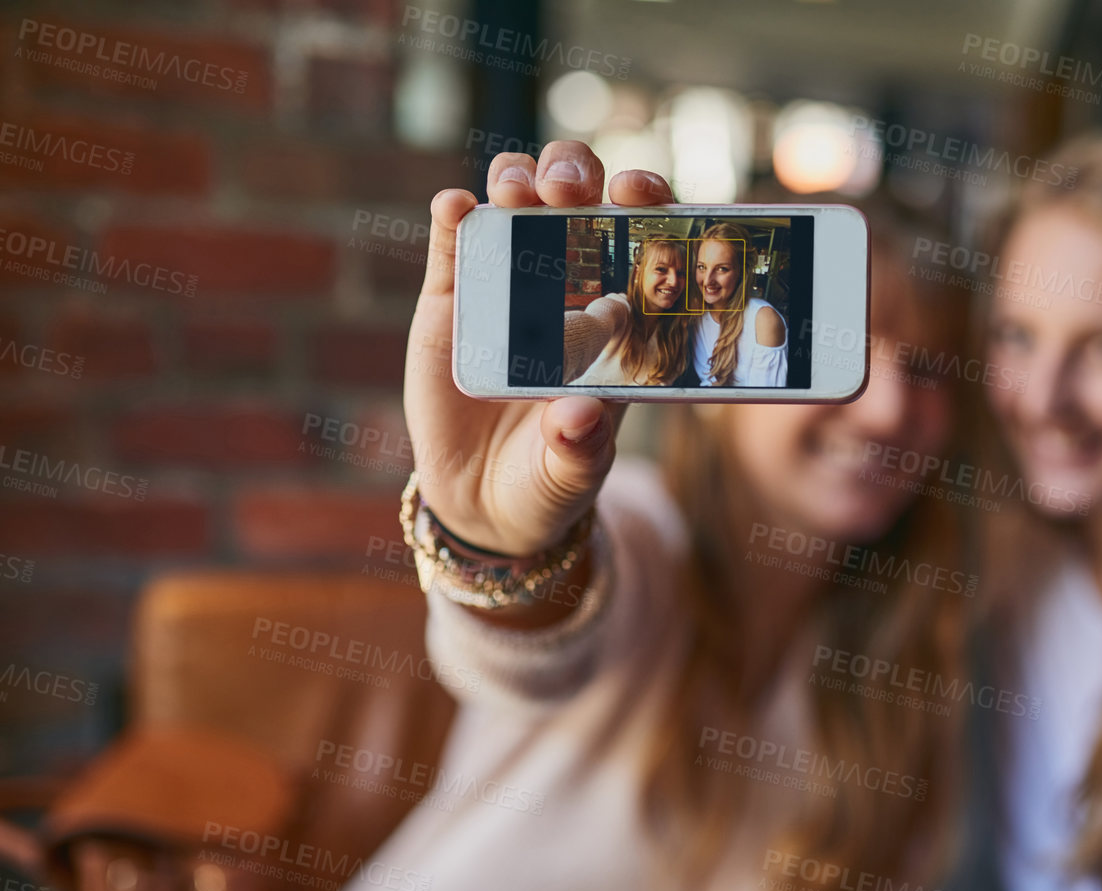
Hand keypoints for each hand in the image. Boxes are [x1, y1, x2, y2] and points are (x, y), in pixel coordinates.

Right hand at [404, 142, 675, 559]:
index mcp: (616, 316)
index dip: (646, 205)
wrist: (484, 500)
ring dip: (518, 181)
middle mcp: (565, 286)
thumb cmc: (549, 478)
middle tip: (568, 191)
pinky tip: (456, 208)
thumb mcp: (572, 472)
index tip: (639, 195)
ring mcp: (506, 285)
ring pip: (516, 204)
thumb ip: (579, 447)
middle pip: (576, 201)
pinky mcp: (452, 299)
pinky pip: (452, 243)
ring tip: (516, 193)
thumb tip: (576, 417)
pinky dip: (453, 216)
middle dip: (576, 176)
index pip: (640, 239)